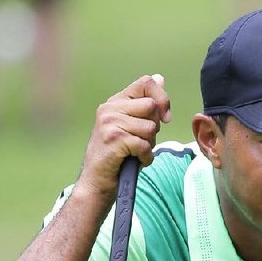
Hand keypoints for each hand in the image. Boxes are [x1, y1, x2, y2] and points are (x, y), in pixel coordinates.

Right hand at [78, 75, 170, 199]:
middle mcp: (110, 108)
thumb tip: (160, 78)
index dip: (162, 99)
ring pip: (150, 127)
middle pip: (151, 106)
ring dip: (149, 144)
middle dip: (155, 127)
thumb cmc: (117, 157)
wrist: (96, 182)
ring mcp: (110, 123)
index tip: (165, 118)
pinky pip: (144, 145)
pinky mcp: (114, 139)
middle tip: (142, 141)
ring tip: (135, 152)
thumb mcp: (131, 126)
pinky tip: (136, 161)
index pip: (146, 82)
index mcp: (115, 102)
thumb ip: (145, 105)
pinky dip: (146, 157)